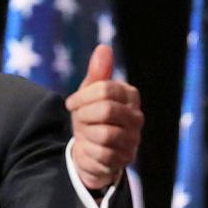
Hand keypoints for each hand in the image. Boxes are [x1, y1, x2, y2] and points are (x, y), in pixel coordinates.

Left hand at [65, 45, 142, 189]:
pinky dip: (88, 151)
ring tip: (86, 134)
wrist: (91, 151)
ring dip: (86, 133)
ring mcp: (133, 139)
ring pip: (105, 133)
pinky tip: (89, 148)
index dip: (81, 96)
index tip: (70, 103)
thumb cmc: (90, 117)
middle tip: (79, 119)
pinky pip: (102, 154)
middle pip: (106, 109)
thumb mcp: (89, 94)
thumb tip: (103, 47)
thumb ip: (97, 73)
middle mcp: (136, 117)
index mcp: (129, 96)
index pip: (105, 89)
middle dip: (84, 115)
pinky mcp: (125, 159)